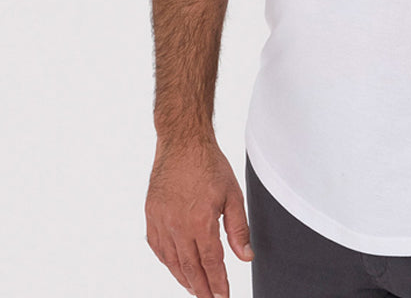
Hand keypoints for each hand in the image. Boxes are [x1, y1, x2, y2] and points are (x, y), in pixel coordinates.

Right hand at [145, 139, 253, 297]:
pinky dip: (168, 262)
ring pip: (172, 262)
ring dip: (184, 279)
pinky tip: (176, 267)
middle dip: (202, 288)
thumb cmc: (208, 164)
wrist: (182, 143)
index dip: (218, 283)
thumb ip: (239, 229)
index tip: (223, 295)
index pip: (210, 263)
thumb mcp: (233, 194)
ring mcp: (161, 222)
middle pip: (190, 268)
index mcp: (200, 221)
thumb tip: (246, 256)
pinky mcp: (151, 216)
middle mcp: (178, 226)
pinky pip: (158, 248)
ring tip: (196, 288)